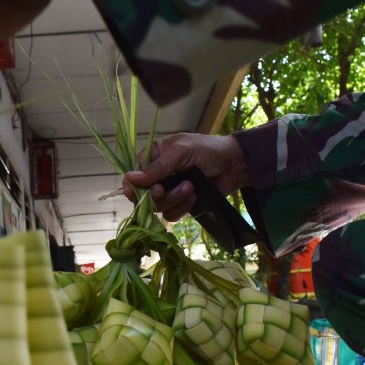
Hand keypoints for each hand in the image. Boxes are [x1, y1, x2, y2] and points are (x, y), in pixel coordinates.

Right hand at [123, 133, 249, 221]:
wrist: (234, 165)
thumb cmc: (207, 150)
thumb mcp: (180, 152)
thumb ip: (156, 167)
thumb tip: (129, 177)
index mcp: (153, 157)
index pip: (133, 175)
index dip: (132, 186)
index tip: (135, 192)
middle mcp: (158, 176)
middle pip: (143, 195)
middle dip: (155, 194)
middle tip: (163, 188)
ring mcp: (169, 191)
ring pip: (157, 206)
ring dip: (173, 199)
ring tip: (190, 187)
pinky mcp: (181, 204)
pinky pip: (171, 214)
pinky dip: (183, 207)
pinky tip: (195, 196)